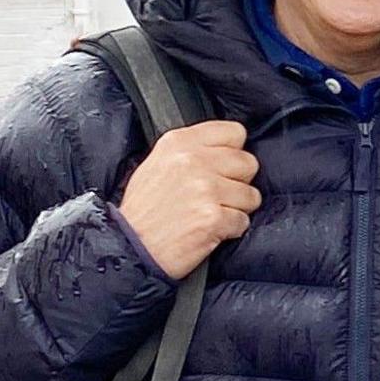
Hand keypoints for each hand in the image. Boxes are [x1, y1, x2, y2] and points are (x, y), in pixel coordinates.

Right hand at [115, 121, 259, 278]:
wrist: (128, 248)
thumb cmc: (143, 211)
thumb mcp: (157, 164)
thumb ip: (191, 150)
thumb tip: (227, 149)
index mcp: (178, 142)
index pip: (234, 132)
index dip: (234, 152)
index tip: (224, 167)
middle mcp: (193, 160)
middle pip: (248, 163)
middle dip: (239, 182)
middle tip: (217, 196)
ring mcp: (205, 189)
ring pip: (251, 195)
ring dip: (236, 209)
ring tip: (209, 215)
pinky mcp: (213, 217)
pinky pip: (243, 221)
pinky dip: (230, 230)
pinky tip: (208, 231)